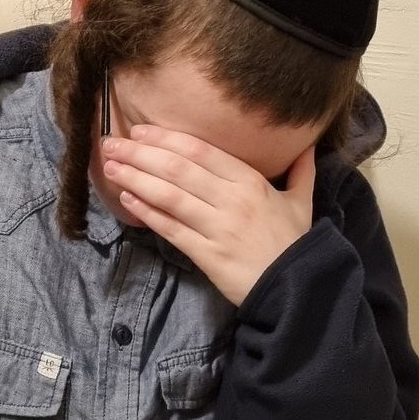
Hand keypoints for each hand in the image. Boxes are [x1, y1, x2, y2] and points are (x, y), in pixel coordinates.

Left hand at [102, 126, 315, 305]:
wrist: (298, 289)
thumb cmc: (297, 244)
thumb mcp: (302, 203)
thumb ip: (301, 172)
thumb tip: (308, 147)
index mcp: (251, 182)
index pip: (201, 151)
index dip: (167, 138)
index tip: (141, 130)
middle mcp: (232, 200)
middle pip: (178, 168)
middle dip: (140, 153)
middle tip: (110, 143)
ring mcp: (218, 228)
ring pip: (169, 195)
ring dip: (135, 178)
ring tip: (110, 167)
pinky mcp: (207, 255)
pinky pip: (171, 229)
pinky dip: (147, 212)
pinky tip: (127, 199)